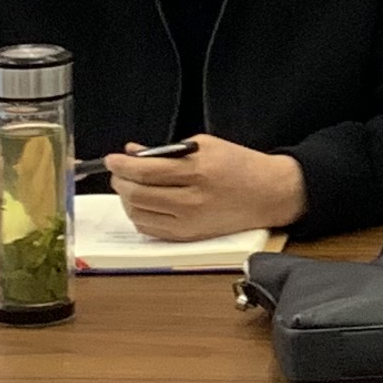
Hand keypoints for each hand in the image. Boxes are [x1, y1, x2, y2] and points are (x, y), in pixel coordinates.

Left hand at [104, 135, 309, 238]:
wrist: (269, 194)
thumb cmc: (240, 165)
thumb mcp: (206, 145)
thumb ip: (167, 150)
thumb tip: (132, 152)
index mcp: (199, 172)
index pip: (146, 171)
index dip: (122, 165)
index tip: (113, 158)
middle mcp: (192, 201)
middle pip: (137, 195)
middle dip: (120, 181)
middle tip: (119, 172)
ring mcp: (190, 223)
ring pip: (139, 215)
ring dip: (126, 199)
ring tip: (130, 186)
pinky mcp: (189, 237)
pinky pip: (150, 230)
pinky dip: (139, 215)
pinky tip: (143, 203)